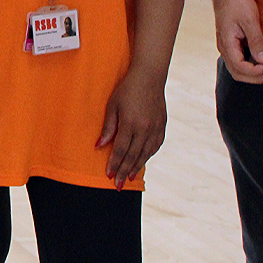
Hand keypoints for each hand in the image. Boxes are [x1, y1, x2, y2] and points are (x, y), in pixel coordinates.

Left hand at [97, 67, 166, 185]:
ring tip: (130, 177)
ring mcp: (156, 128)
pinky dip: (148, 155)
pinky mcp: (162, 126)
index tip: (109, 175)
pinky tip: (142, 161)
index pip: (121, 149)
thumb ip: (108, 127)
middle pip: (133, 156)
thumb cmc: (127, 89)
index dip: (115, 164)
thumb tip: (100, 146)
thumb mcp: (112, 106)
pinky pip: (155, 146)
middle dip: (124, 171)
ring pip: (146, 153)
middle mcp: (145, 129)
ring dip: (137, 166)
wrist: (149, 77)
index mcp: (131, 123)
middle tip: (119, 185)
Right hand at [212, 0, 262, 83]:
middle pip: (238, 74)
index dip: (257, 71)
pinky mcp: (232, 44)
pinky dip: (253, 66)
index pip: (240, 68)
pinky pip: (240, 61)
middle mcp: (225, 48)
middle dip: (257, 77)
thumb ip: (256, 41)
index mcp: (226, 44)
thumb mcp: (250, 20)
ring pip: (238, 70)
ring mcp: (227, 47)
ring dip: (255, 73)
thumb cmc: (237, 2)